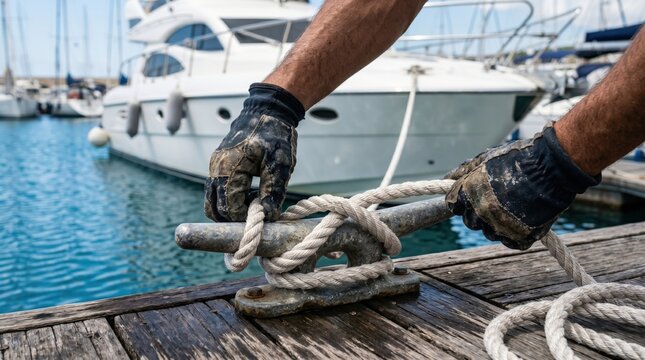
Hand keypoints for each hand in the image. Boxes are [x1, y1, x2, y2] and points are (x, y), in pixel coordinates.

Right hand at [204, 83, 304, 221]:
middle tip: (258, 210)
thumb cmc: (274, 136)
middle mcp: (216, 169)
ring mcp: (214, 167)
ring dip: (230, 209)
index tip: (263, 213)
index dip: (245, 217)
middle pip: (213, 209)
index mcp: (229, 169)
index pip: (228, 207)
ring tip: (255, 199)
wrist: (267, 111)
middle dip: (234, 217)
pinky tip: (251, 191)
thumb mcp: (280, 165)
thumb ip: (273, 192)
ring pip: (212, 201)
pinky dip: (229, 198)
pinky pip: (217, 190)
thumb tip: (268, 215)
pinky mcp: (218, 166)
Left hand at [445, 124, 599, 249]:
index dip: (463, 200)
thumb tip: (445, 179)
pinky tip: (524, 216)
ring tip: (514, 204)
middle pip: (470, 221)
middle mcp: (480, 213)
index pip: (453, 205)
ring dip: (496, 223)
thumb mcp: (484, 158)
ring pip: (489, 232)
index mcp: (468, 194)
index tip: (475, 195)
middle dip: (478, 212)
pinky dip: (515, 232)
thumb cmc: (516, 158)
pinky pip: (509, 241)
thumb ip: (462, 171)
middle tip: (497, 198)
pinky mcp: (519, 238)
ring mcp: (500, 227)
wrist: (552, 167)